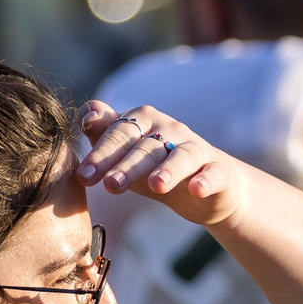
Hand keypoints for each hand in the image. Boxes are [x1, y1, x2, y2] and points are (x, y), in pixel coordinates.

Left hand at [76, 102, 246, 228]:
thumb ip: (103, 133)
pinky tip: (198, 189)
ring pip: (180, 157)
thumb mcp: (125, 154)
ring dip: (168, 170)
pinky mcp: (219, 171)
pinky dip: (206, 180)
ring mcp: (196, 149)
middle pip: (146, 146)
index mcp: (143, 121)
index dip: (101, 153)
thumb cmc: (154, 167)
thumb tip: (87, 114)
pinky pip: (213, 173)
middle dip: (127, 165)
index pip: (119, 132)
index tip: (84, 176)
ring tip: (156, 186)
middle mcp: (170, 129)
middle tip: (110, 186)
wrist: (204, 187)